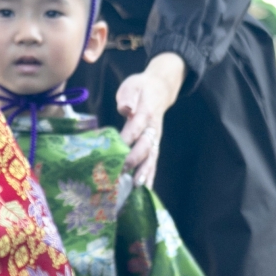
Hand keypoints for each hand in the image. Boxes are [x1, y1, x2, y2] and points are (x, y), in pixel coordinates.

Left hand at [114, 52, 183, 188]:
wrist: (159, 89)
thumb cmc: (140, 88)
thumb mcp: (132, 86)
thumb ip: (128, 97)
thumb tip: (125, 108)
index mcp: (146, 113)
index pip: (135, 128)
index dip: (126, 139)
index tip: (115, 150)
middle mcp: (153, 129)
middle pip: (146, 146)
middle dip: (134, 160)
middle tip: (121, 172)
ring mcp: (155, 138)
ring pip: (152, 157)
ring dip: (144, 172)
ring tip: (137, 187)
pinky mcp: (154, 145)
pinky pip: (153, 161)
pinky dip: (149, 175)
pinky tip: (144, 189)